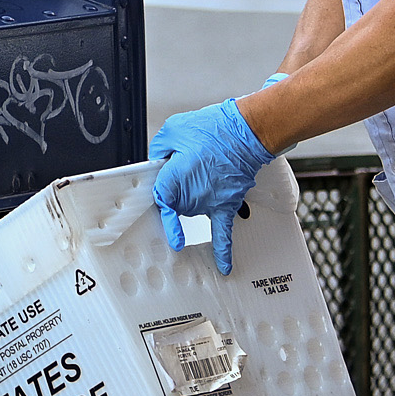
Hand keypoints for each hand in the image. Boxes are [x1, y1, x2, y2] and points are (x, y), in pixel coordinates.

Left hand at [148, 99, 274, 274]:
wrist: (245, 133)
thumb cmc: (213, 129)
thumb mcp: (173, 129)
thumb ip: (160, 149)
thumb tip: (158, 159)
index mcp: (173, 179)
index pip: (156, 198)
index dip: (154, 199)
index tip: (148, 211)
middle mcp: (190, 197)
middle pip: (175, 204)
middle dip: (179, 188)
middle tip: (191, 164)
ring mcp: (209, 204)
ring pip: (194, 212)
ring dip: (196, 198)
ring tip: (206, 172)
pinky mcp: (227, 206)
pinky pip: (224, 234)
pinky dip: (223, 252)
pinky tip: (223, 267)